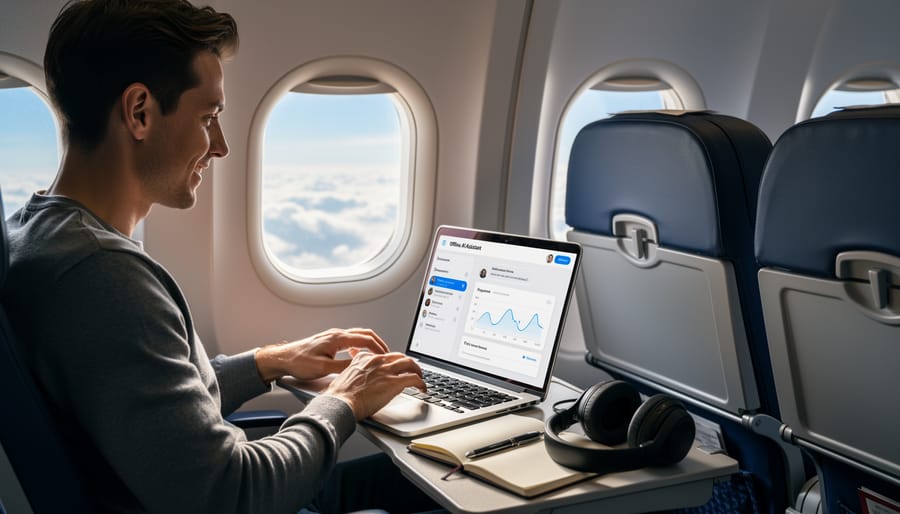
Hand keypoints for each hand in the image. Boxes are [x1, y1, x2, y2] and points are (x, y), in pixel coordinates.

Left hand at [254, 328, 389, 382]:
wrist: (283, 358)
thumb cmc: (299, 362)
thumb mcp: (324, 368)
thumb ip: (344, 367)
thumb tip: (361, 368)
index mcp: (338, 338)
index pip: (366, 339)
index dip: (379, 348)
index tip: (387, 356)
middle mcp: (336, 334)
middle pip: (365, 334)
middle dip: (378, 343)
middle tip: (387, 354)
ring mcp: (333, 336)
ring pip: (358, 336)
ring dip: (369, 344)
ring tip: (376, 355)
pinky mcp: (329, 341)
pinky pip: (350, 339)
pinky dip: (360, 345)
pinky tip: (358, 356)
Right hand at [323, 351, 425, 419]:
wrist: (340, 403)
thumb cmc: (340, 395)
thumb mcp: (344, 375)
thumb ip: (354, 370)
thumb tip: (357, 374)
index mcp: (365, 358)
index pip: (384, 355)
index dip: (393, 361)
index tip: (396, 367)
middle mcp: (377, 361)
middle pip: (399, 356)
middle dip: (408, 363)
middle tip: (412, 370)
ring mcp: (386, 370)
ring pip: (410, 364)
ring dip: (417, 370)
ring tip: (420, 378)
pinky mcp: (394, 382)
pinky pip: (414, 379)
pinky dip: (421, 383)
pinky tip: (422, 389)